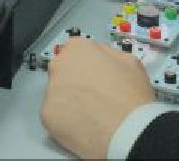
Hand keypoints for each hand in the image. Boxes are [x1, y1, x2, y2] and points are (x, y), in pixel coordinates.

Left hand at [39, 37, 156, 158]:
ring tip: (90, 114)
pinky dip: (65, 121)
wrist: (127, 131)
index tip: (93, 76)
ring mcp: (50, 90)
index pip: (75, 51)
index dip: (86, 66)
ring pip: (57, 94)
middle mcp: (59, 65)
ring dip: (69, 102)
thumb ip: (108, 54)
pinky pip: (55, 115)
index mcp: (78, 48)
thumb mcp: (129, 61)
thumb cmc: (131, 97)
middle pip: (63, 71)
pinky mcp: (47, 115)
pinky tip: (83, 125)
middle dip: (75, 82)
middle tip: (93, 96)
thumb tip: (101, 57)